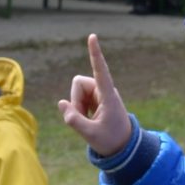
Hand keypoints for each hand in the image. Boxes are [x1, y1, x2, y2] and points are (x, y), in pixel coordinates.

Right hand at [58, 34, 132, 158]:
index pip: (100, 70)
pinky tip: (89, 119)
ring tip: (87, 120)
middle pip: (78, 83)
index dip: (95, 54)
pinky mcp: (96, 99)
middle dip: (74, 100)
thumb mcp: (90, 134)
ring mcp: (99, 94)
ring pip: (76, 91)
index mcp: (108, 95)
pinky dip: (79, 109)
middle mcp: (104, 90)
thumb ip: (74, 120)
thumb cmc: (111, 141)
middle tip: (82, 119)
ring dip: (76, 106)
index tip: (92, 36)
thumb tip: (61, 103)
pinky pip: (78, 99)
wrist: (123, 147)